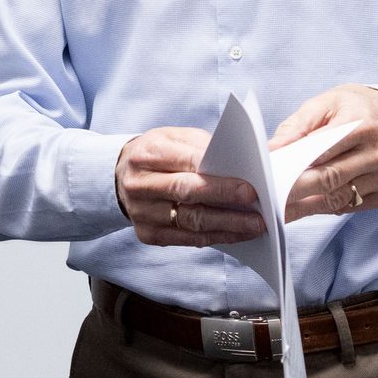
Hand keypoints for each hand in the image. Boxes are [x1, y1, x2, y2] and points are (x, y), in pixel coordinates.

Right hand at [115, 127, 264, 245]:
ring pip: (190, 221)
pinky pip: (187, 239)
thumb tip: (241, 165)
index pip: (186, 164)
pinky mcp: (147, 234)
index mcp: (146, 153)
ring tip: (254, 225)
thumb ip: (202, 148)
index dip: (218, 177)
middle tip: (257, 208)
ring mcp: (141, 212)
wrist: (121, 176)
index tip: (249, 187)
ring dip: (226, 225)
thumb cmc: (158, 154)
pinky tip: (236, 234)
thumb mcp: (174, 139)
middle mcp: (139, 183)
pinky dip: (215, 237)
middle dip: (225, 200)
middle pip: (187, 194)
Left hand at [270, 84, 377, 220]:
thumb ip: (298, 127)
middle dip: (295, 189)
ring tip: (280, 208)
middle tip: (268, 197)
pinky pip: (350, 207)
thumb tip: (273, 150)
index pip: (322, 148)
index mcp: (363, 123)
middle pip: (330, 177)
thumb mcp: (324, 104)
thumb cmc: (352, 110)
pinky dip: (326, 207)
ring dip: (306, 205)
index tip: (269, 172)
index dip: (293, 162)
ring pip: (339, 198)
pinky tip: (306, 205)